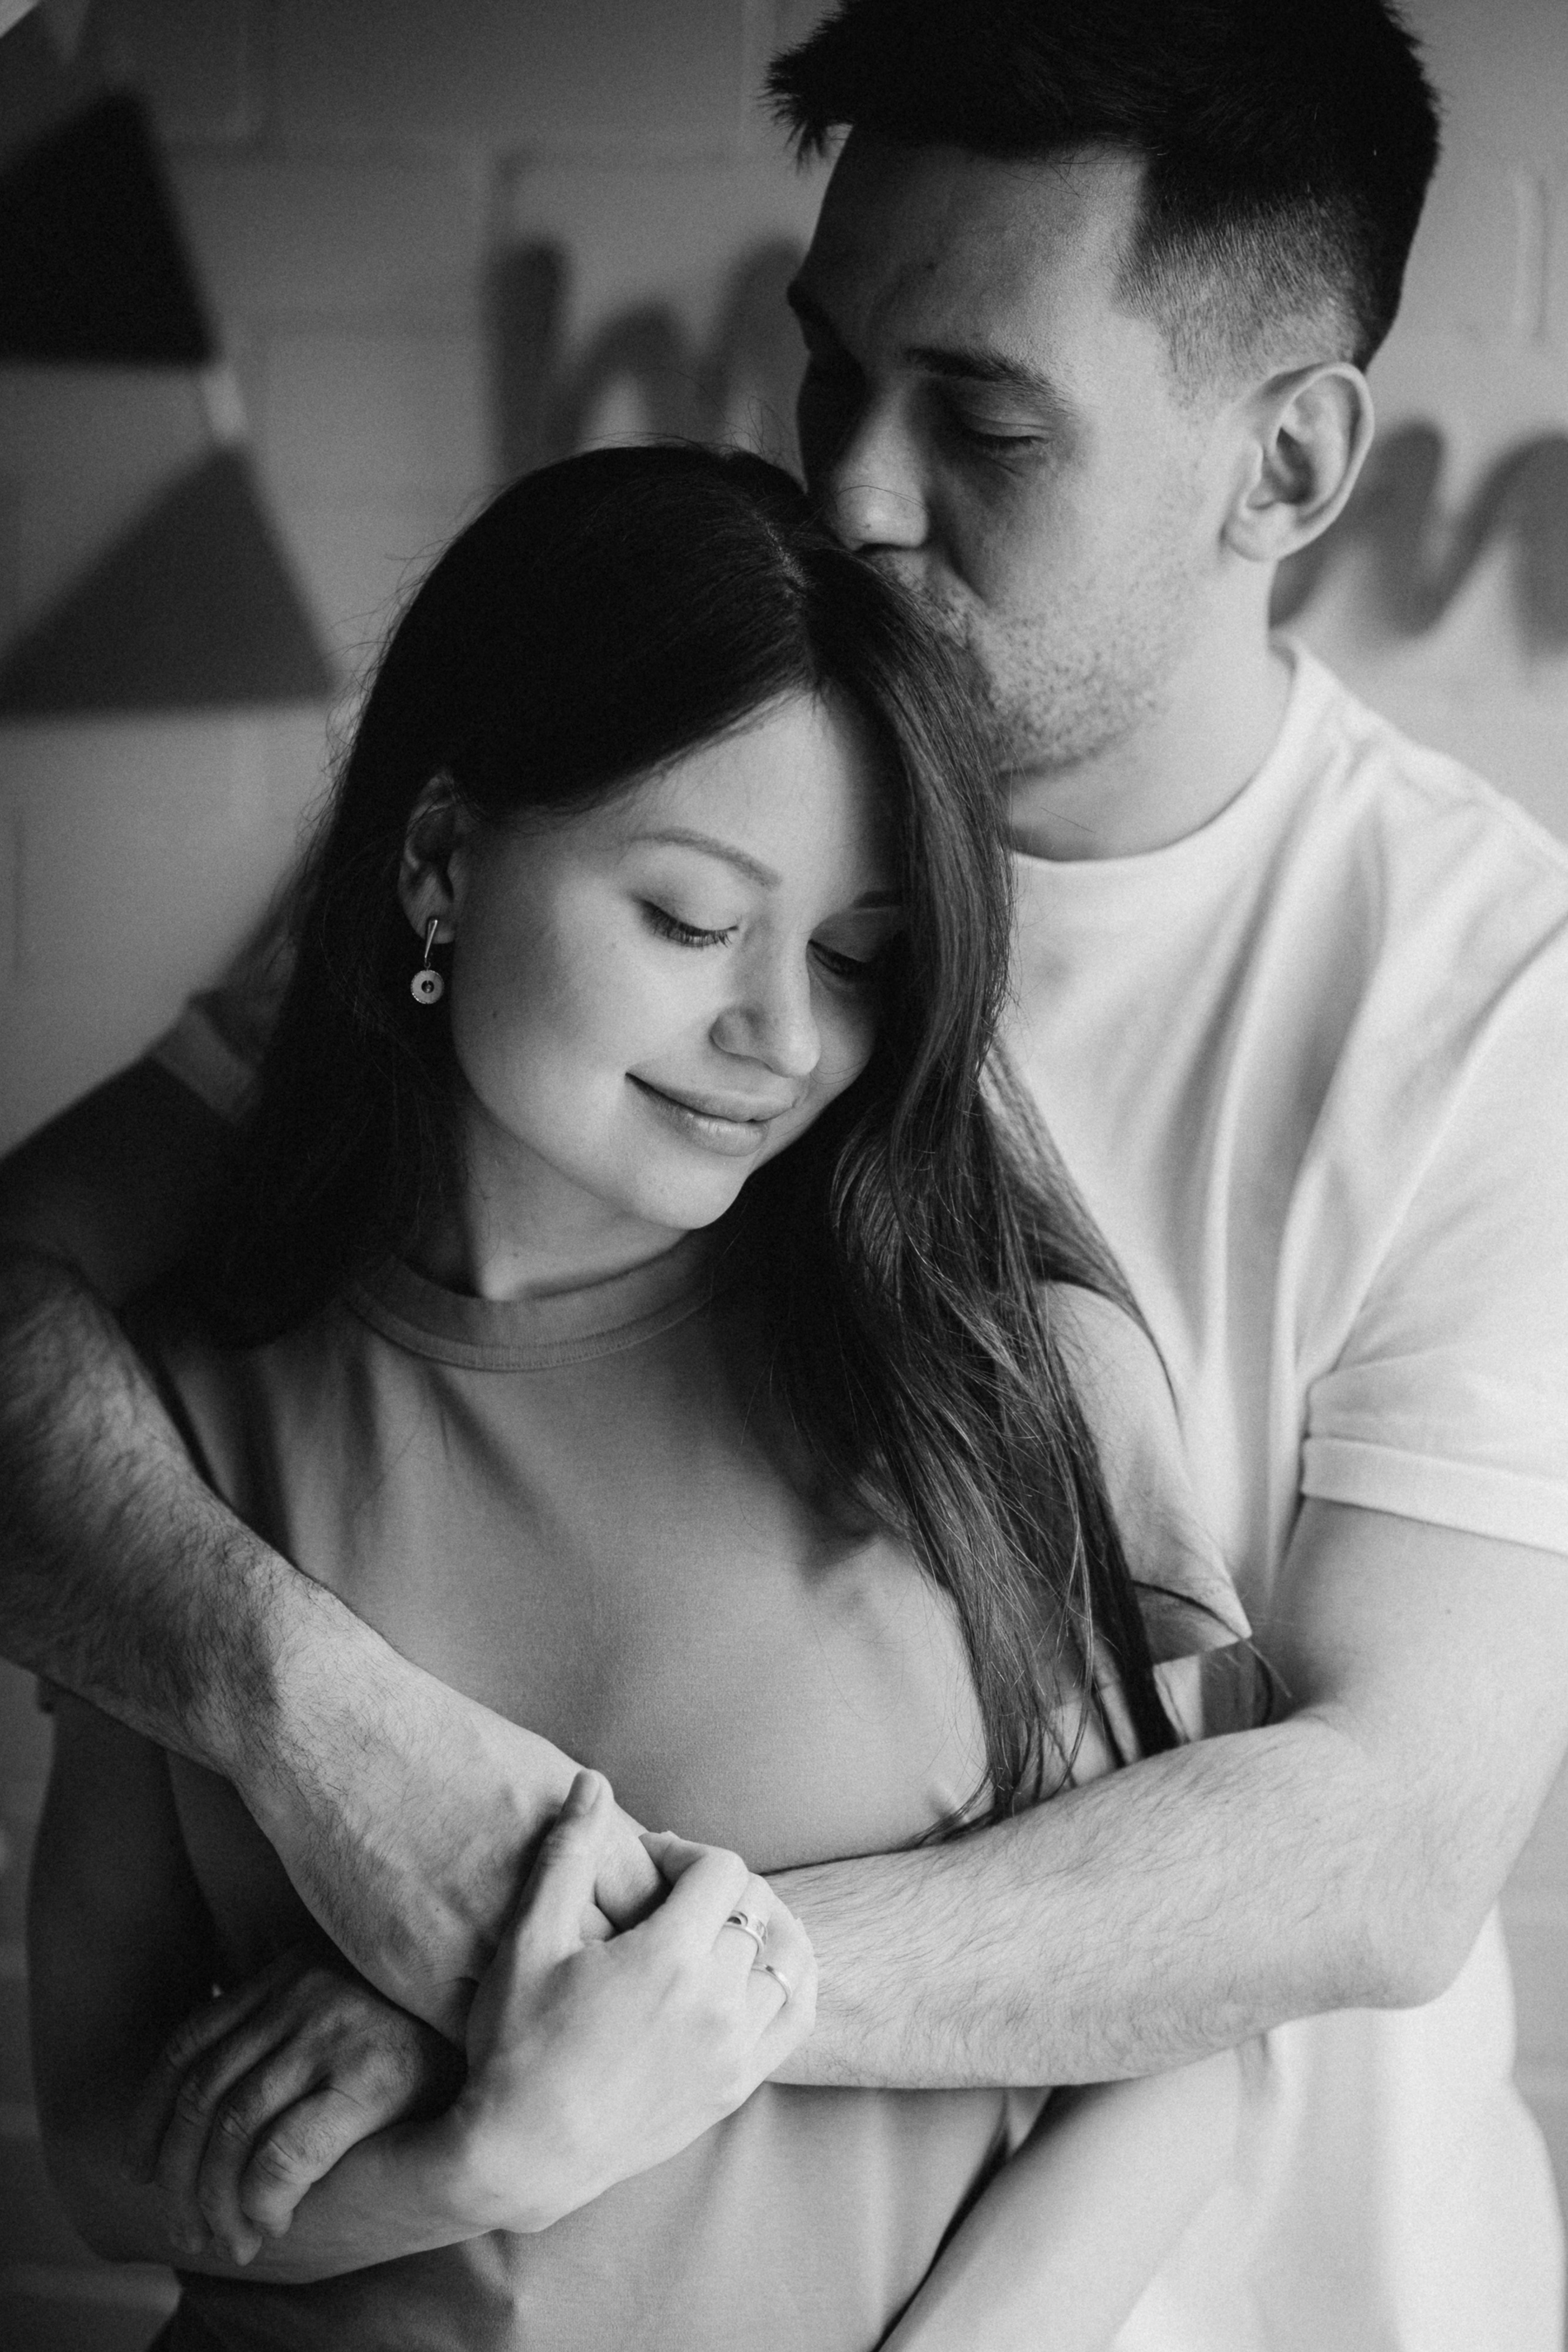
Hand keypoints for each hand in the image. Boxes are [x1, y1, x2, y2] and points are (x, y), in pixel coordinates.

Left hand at [124, 1947, 461, 2263]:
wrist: (516, 2043)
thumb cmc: (425, 2038)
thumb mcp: (343, 2011)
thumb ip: (290, 2033)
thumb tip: (215, 2104)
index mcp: (289, 1972)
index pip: (187, 2045)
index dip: (150, 2114)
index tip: (139, 2167)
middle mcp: (304, 1992)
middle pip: (203, 2093)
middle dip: (179, 2173)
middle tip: (185, 2228)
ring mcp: (337, 2029)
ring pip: (234, 2128)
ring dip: (216, 2199)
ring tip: (226, 2241)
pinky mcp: (373, 2075)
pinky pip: (285, 2152)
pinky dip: (263, 2197)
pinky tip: (270, 2223)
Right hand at [240, 1621, 663, 2033]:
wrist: (339, 1741)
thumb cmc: (448, 1747)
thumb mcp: (549, 1773)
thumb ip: (602, 1835)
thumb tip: (653, 1876)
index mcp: (579, 1841)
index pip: (654, 1908)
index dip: (660, 1930)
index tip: (651, 1943)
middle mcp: (536, 1897)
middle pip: (611, 1968)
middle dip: (624, 1987)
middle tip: (615, 1995)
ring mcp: (473, 1942)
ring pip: (546, 2016)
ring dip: (565, 2026)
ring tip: (568, 2024)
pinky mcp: (414, 1976)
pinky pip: (475, 2035)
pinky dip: (495, 2038)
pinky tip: (504, 2032)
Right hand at [442, 1771, 817, 2231]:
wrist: (523, 2155)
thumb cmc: (517, 2044)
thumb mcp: (529, 1939)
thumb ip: (568, 1852)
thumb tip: (593, 1780)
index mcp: (669, 1960)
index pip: (721, 1870)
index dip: (684, 1854)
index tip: (646, 1868)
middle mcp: (716, 2005)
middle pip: (755, 1906)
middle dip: (715, 1886)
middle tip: (669, 1897)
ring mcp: (733, 2052)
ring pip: (789, 1958)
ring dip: (761, 1927)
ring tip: (716, 1928)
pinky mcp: (735, 2089)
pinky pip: (796, 2017)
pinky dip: (788, 1981)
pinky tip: (752, 1972)